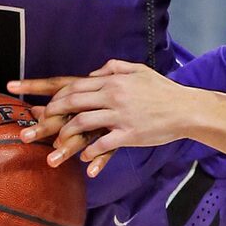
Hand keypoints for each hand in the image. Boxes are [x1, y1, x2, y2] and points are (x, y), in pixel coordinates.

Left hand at [8, 59, 193, 176]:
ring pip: (83, 123)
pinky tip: (83, 158)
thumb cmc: (163, 90)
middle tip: (40, 124)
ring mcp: (120, 115)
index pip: (76, 85)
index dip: (57, 95)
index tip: (44, 105)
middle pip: (73, 102)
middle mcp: (113, 95)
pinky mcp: (129, 134)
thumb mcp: (139, 70)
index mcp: (113, 80)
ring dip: (66, 135)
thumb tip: (95, 71)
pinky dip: (89, 152)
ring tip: (57, 145)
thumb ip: (115, 67)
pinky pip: (102, 144)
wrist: (186, 109)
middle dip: (53, 114)